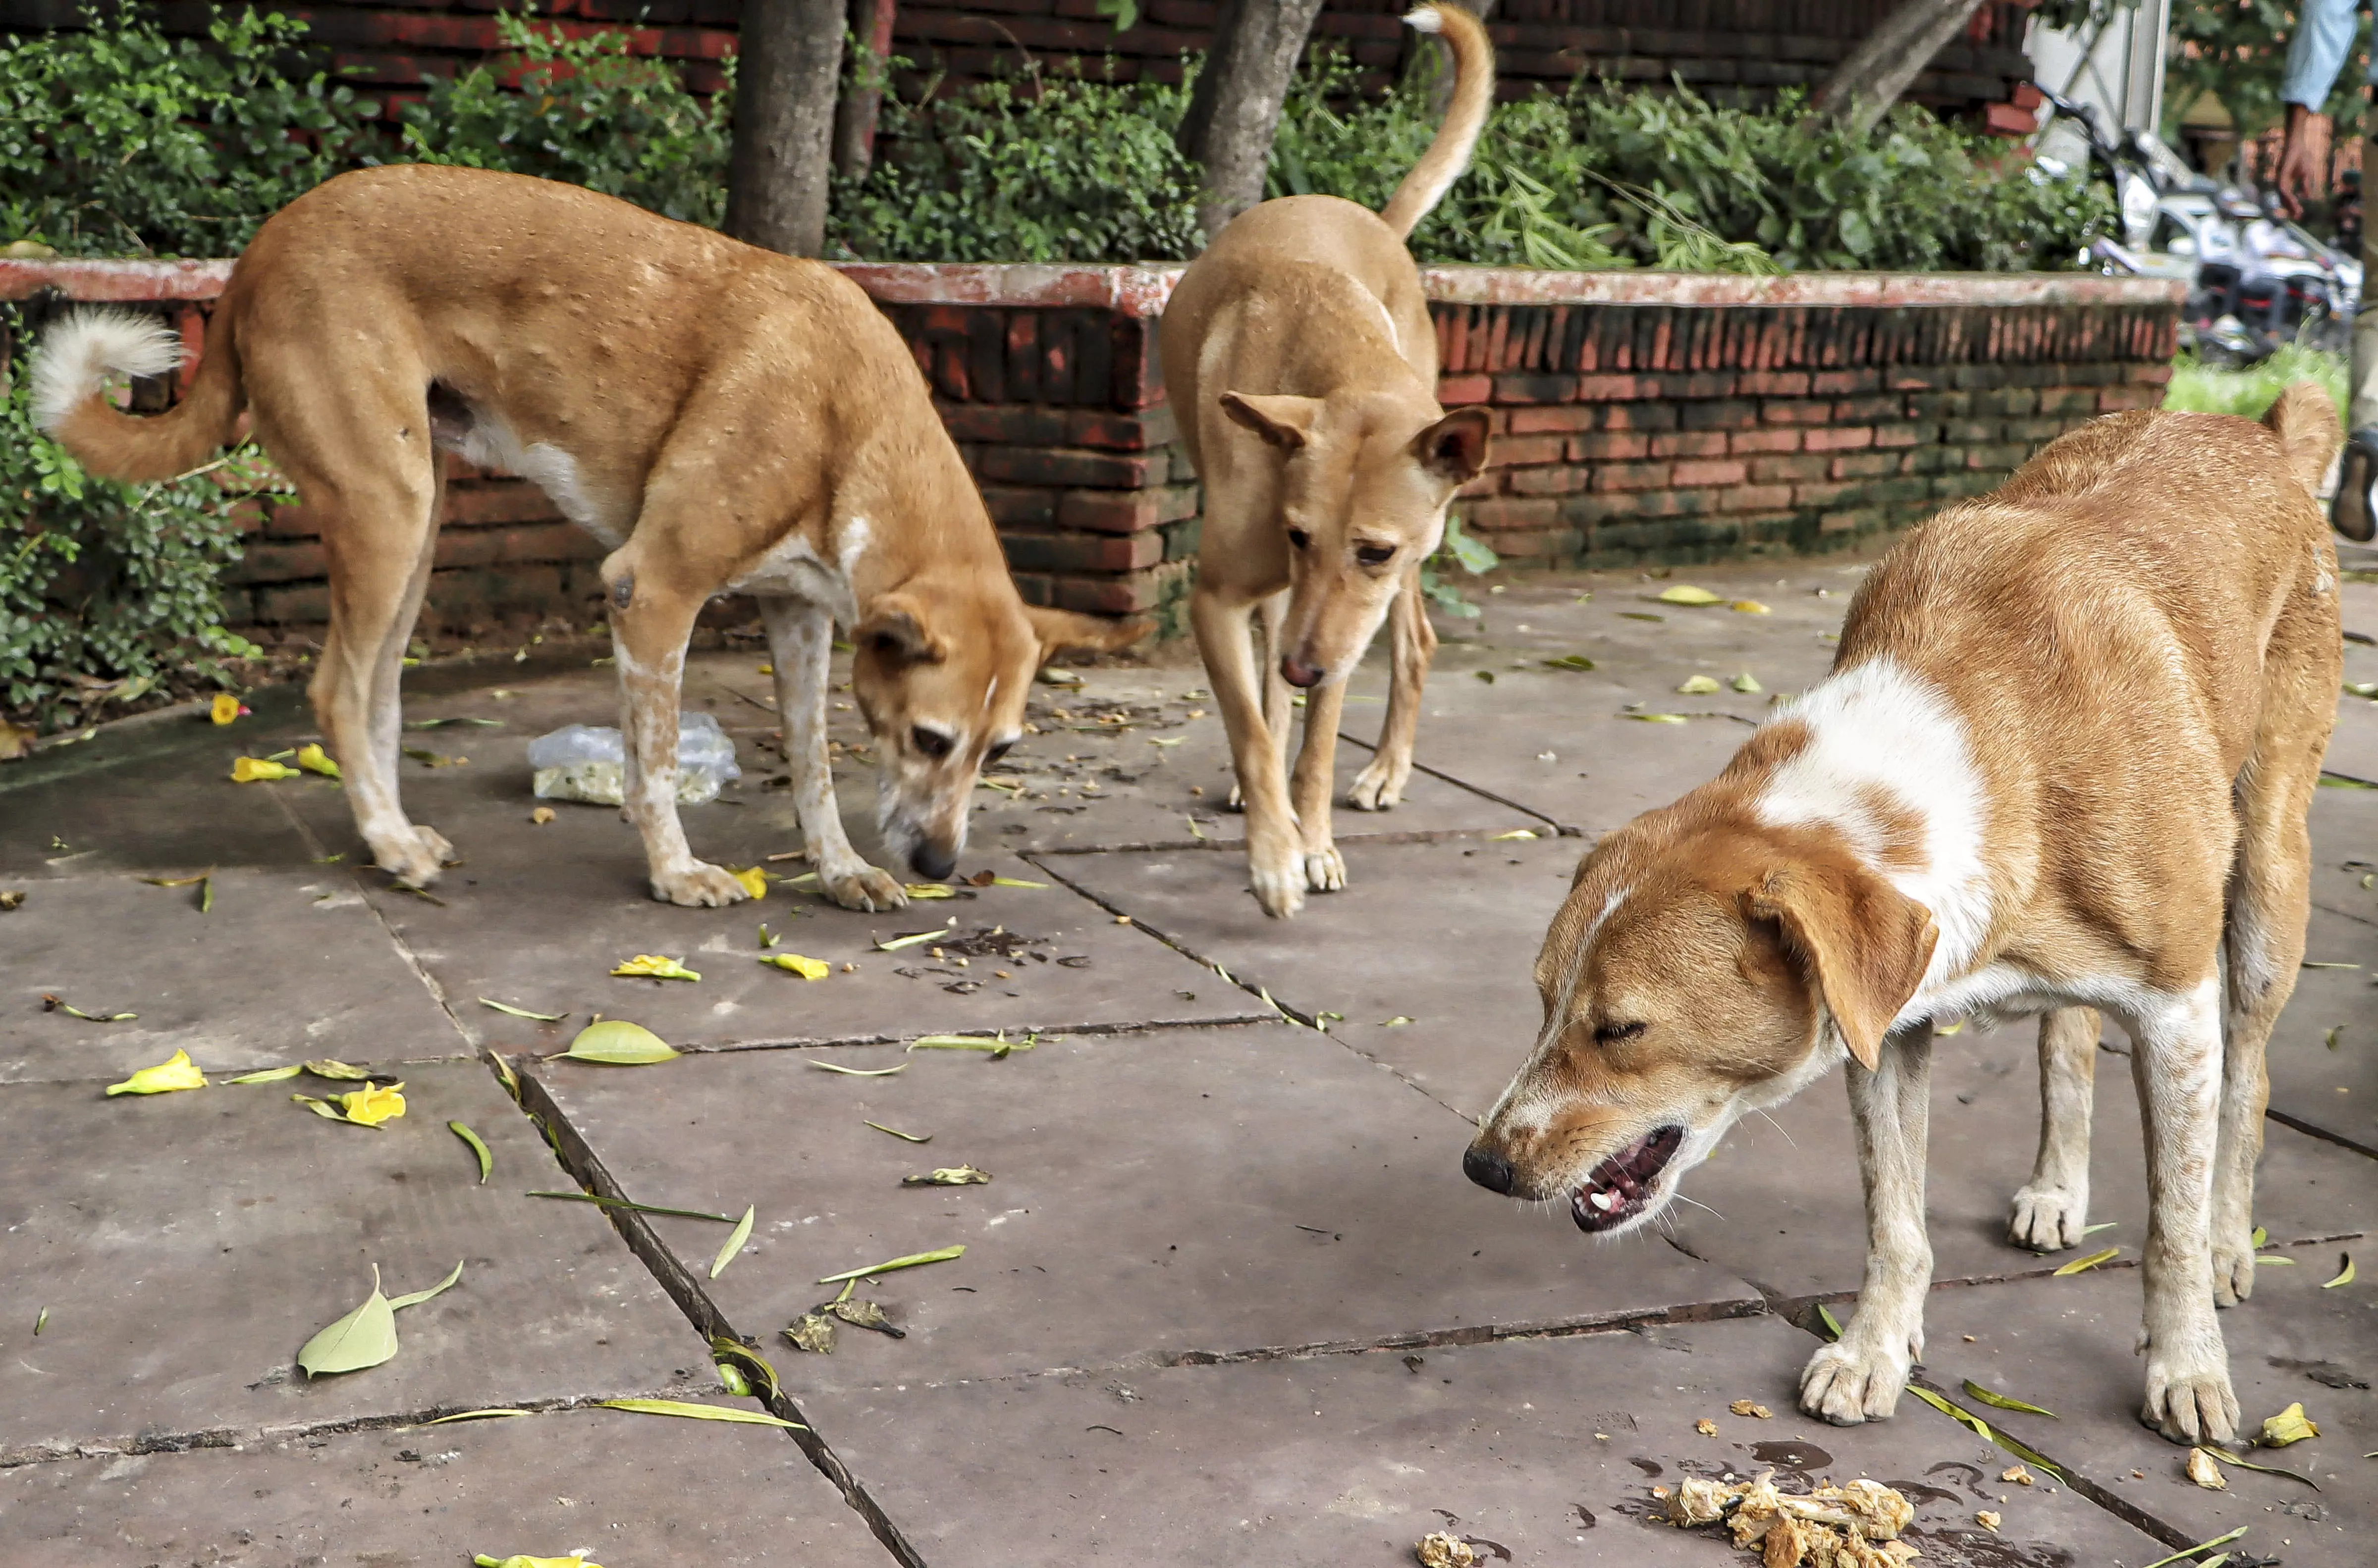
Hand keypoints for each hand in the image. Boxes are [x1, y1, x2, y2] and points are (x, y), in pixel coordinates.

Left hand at [2276, 104, 2328, 219]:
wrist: (2297, 144)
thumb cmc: (2301, 156)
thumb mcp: (2305, 174)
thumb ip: (2304, 185)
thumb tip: (2306, 197)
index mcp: (2285, 183)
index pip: (2287, 198)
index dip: (2293, 206)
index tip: (2299, 215)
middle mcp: (2280, 182)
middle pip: (2283, 199)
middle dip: (2291, 208)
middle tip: (2297, 217)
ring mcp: (2279, 178)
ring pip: (2282, 195)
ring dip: (2289, 204)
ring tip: (2296, 212)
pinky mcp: (2280, 174)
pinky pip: (2283, 187)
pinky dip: (2287, 195)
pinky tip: (2293, 200)